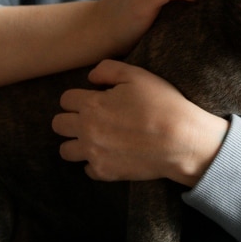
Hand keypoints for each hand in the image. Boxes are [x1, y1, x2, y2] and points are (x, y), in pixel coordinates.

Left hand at [53, 60, 227, 186]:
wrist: (182, 140)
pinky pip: (87, 169)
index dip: (80, 97)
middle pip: (58, 124)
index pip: (66, 99)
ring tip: (96, 139)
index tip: (95, 99)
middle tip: (93, 118)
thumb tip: (91, 78)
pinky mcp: (105, 172)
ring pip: (65, 150)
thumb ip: (108, 70)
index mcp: (91, 105)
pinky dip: (96, 162)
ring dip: (77, 143)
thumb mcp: (138, 75)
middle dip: (72, 119)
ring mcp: (94, 153)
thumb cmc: (163, 104)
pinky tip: (112, 154)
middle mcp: (86, 130)